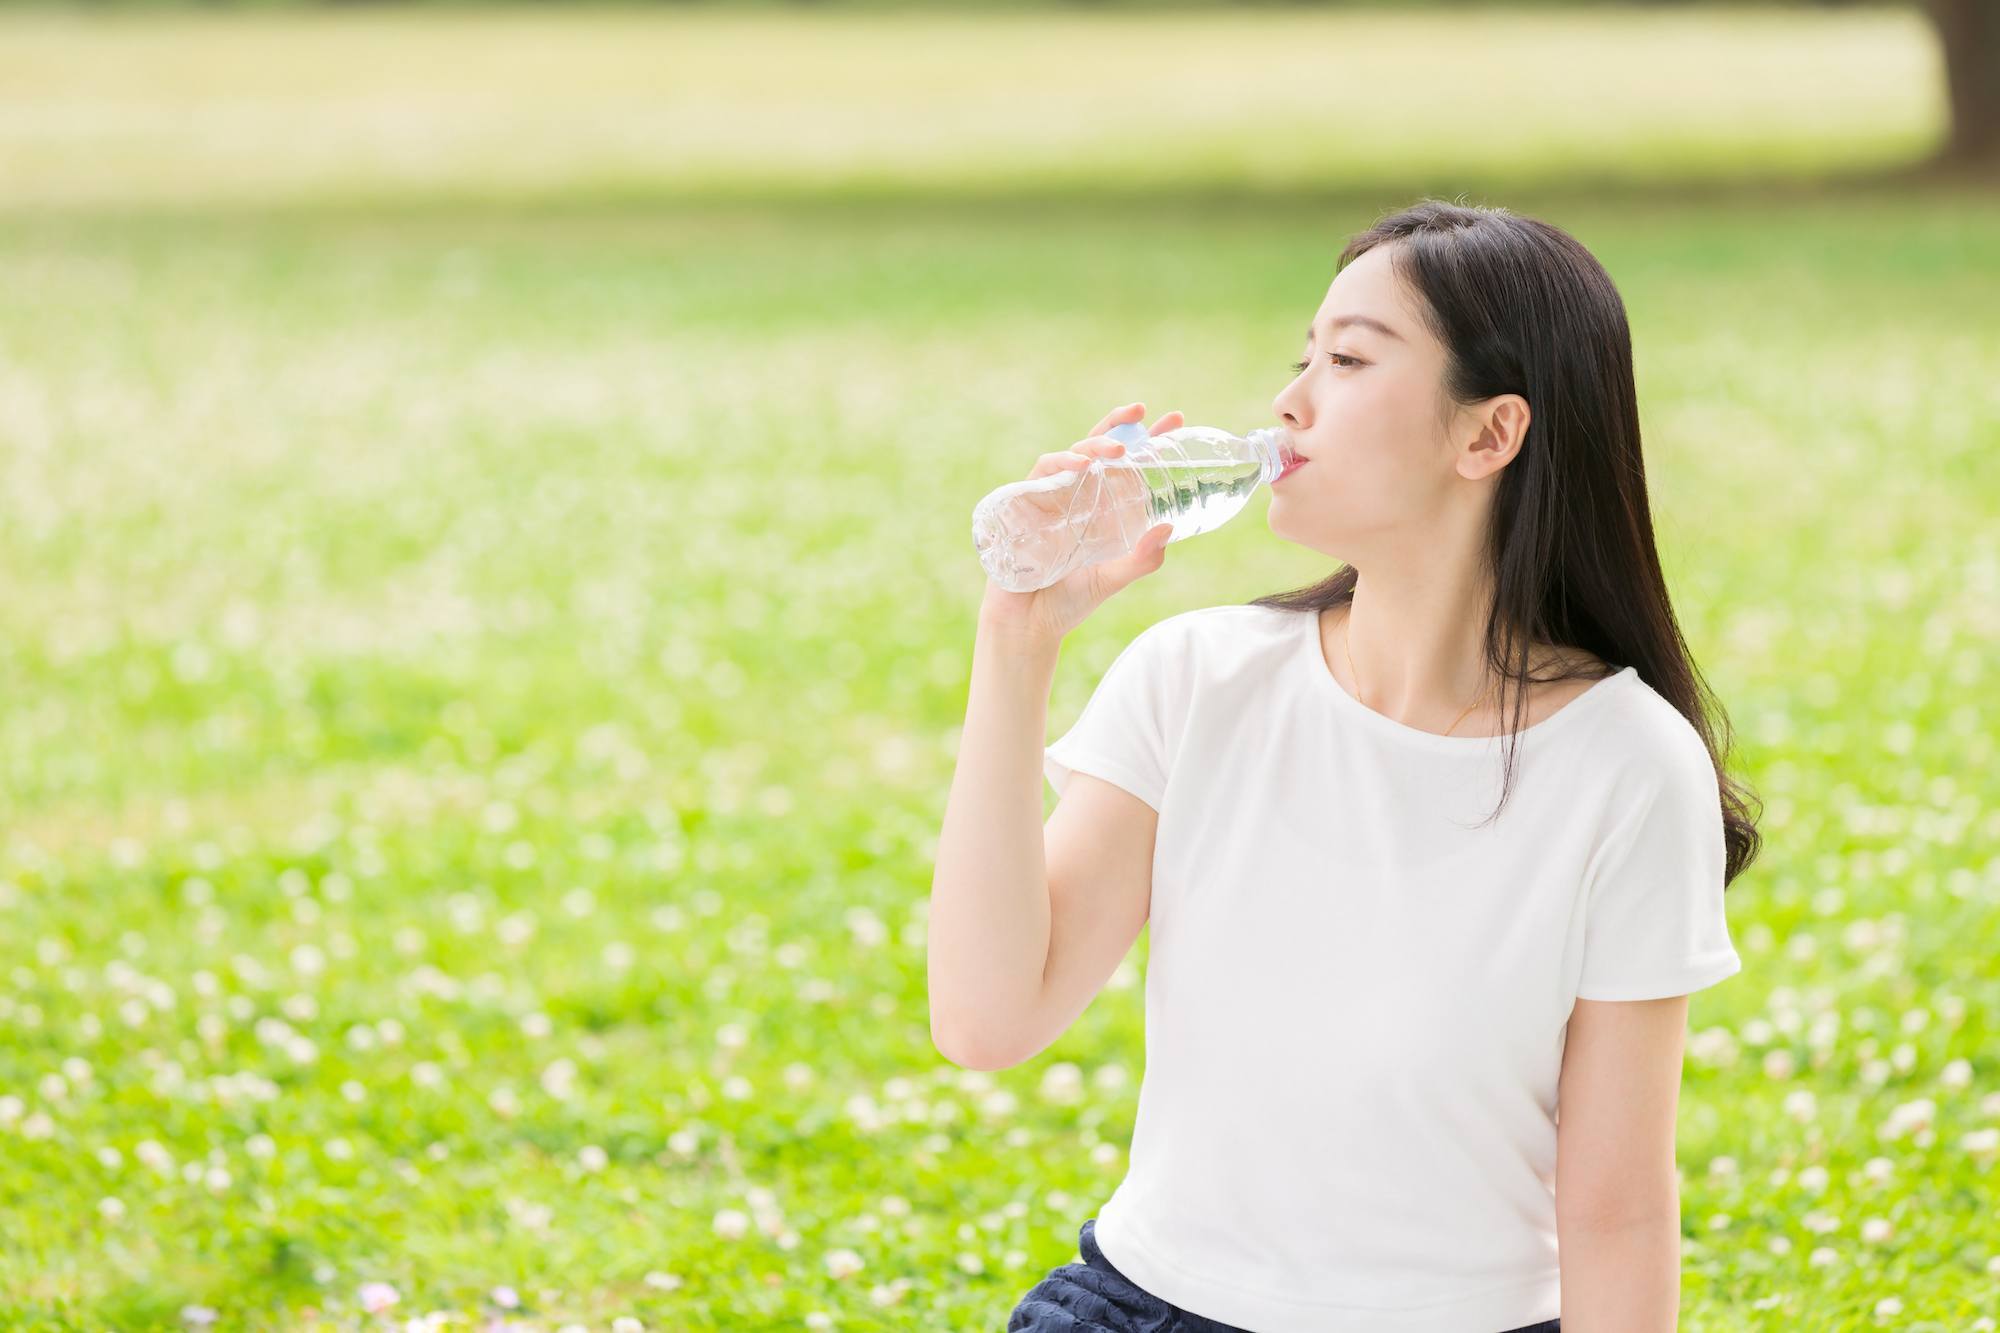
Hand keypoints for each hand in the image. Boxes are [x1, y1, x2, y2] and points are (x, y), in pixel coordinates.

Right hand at [978, 401, 1184, 647]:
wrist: (1028, 624)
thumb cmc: (1069, 601)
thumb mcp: (1113, 578)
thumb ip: (1142, 559)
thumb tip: (1169, 529)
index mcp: (1102, 507)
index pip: (1128, 464)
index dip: (1150, 440)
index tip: (1175, 421)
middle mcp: (1079, 495)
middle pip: (1101, 448)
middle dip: (1121, 425)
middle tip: (1144, 413)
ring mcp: (1052, 496)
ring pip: (1074, 454)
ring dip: (1096, 445)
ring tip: (1120, 449)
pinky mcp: (1026, 501)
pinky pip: (1044, 470)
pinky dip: (1062, 463)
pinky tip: (1081, 466)